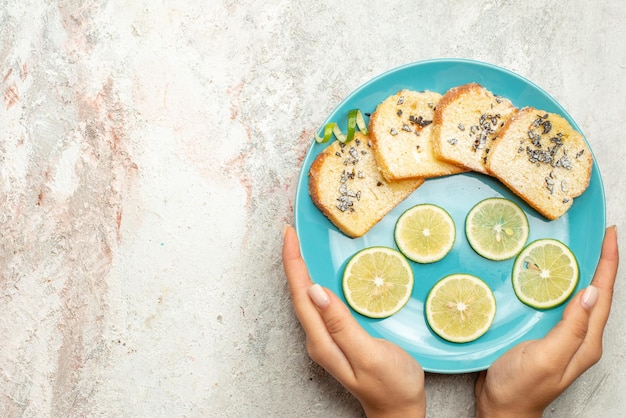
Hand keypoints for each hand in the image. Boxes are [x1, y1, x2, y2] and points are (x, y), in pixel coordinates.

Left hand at [282, 225, 425, 417]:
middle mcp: (318, 338)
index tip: (289, 234)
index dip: (293, 263)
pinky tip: (320, 273)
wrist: (400, 410)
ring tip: (300, 245)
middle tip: (292, 232)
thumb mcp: (369, 355)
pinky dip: (316, 282)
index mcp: (322, 340)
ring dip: (302, 270)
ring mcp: (327, 338)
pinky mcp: (338, 336)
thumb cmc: (391, 386)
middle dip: (293, 261)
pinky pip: (321, 303)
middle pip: (299, 294)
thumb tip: (315, 291)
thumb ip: (342, 324)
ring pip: (308, 298)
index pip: (301, 294)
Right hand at [475, 226, 618, 417]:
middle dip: (600, 262)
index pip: (603, 294)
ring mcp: (561, 335)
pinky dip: (558, 284)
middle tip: (596, 234)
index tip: (609, 234)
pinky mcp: (543, 333)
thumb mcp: (547, 358)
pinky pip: (557, 303)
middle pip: (595, 292)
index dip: (608, 263)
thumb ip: (571, 328)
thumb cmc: (521, 387)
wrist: (500, 408)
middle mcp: (579, 336)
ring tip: (576, 246)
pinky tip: (546, 275)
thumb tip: (590, 292)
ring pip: (576, 296)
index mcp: (585, 341)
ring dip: (580, 270)